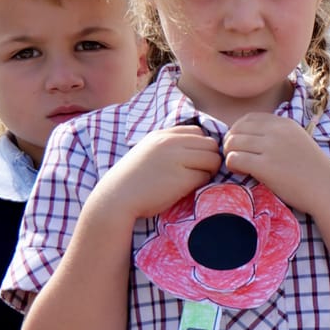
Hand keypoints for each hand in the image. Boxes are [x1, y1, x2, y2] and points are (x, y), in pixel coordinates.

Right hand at [90, 123, 220, 221]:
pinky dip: (201, 184)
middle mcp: (170, 143)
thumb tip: (199, 149)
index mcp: (162, 135)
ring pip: (213, 159)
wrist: (116, 198)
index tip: (193, 160)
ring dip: (208, 171)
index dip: (200, 146)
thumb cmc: (132, 180)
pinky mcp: (182, 177)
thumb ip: (170, 146)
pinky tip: (185, 189)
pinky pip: (206, 176)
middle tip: (198, 172)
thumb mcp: (148, 152)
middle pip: (210, 144)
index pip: (197, 131)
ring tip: (192, 180)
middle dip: (209, 158)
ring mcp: (177, 158)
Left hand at [221, 114, 329, 215]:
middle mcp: (277, 132)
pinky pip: (234, 158)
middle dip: (231, 143)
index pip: (248, 118)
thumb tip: (251, 136)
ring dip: (230, 154)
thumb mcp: (299, 142)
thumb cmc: (314, 172)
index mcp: (285, 124)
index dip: (238, 130)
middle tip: (237, 157)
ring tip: (239, 166)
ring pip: (233, 143)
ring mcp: (271, 148)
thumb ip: (279, 135)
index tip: (242, 145)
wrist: (328, 191)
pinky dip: (232, 165)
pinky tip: (242, 172)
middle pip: (237, 129)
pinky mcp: (265, 166)